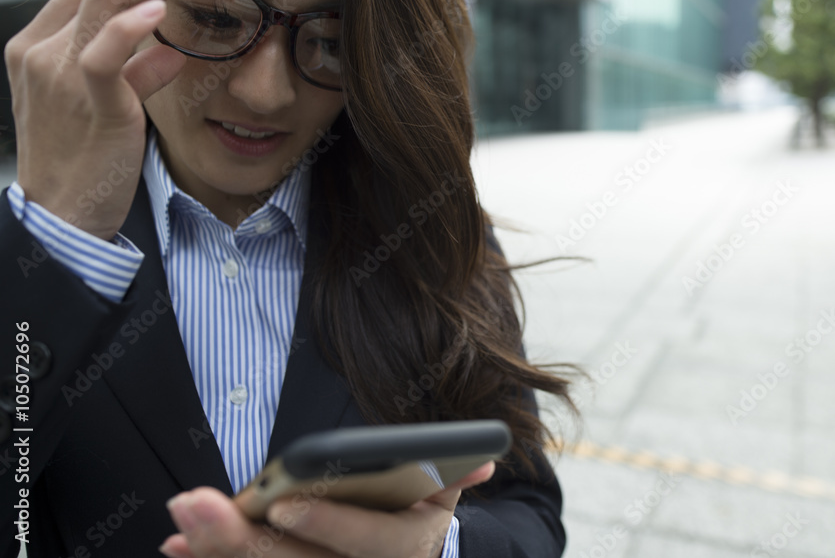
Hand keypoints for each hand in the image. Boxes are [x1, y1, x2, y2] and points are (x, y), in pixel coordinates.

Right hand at [3, 0, 214, 240]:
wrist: (64, 214)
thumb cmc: (83, 161)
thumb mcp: (104, 106)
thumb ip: (134, 74)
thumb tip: (169, 52)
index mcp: (35, 49)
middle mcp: (39, 54)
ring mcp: (59, 75)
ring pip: (100, 0)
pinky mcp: (90, 102)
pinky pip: (105, 51)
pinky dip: (133, 24)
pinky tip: (162, 11)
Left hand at [159, 461, 495, 557]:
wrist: (408, 555)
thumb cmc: (415, 511)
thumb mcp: (442, 490)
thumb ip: (456, 472)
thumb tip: (481, 461)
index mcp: (409, 547)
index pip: (373, 543)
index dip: (330, 525)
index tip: (282, 503)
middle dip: (240, 541)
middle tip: (193, 505)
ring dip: (217, 553)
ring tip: (181, 521)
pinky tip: (180, 544)